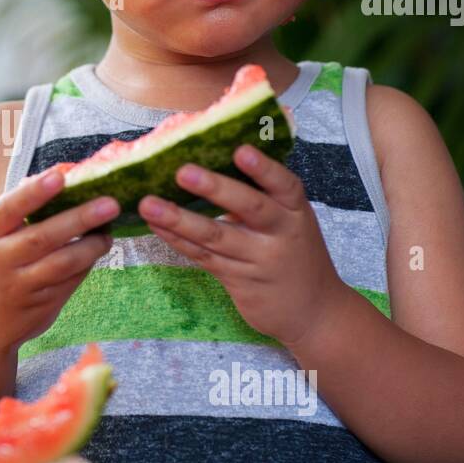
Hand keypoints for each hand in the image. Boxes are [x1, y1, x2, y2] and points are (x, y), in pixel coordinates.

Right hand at [0, 167, 117, 354]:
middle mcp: (1, 260)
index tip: (59, 176)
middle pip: (43, 237)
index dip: (33, 192)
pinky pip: (69, 281)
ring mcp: (21, 285)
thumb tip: (59, 175)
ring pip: (62, 263)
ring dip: (91, 246)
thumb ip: (19, 212)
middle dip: (79, 219)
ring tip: (108, 233)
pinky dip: (87, 264)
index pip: (8, 209)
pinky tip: (98, 250)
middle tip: (111, 204)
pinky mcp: (41, 305)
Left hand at [138, 144, 350, 346]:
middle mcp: (280, 234)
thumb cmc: (296, 255)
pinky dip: (177, 240)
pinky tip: (156, 226)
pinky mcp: (239, 281)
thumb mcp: (291, 222)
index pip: (284, 185)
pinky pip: (203, 257)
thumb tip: (218, 157)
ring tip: (149, 204)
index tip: (240, 150)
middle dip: (215, 188)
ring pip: (216, 236)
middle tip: (182, 172)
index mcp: (295, 212)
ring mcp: (259, 260)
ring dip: (179, 219)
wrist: (314, 312)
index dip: (263, 168)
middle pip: (248, 208)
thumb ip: (263, 196)